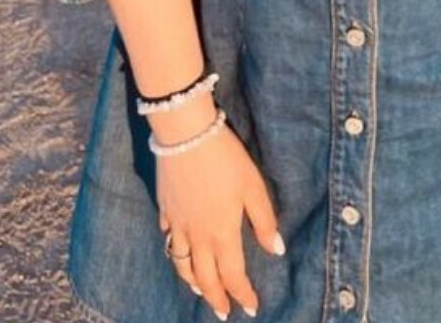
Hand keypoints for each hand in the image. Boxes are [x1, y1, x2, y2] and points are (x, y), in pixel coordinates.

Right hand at [156, 115, 283, 318]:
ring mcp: (177, 223)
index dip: (243, 294)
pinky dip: (173, 249)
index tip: (251, 308)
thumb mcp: (253, 187)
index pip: (233, 275)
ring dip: (191, 281)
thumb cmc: (226, 159)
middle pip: (204, 277)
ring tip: (198, 290)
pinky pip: (168, 237)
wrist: (186, 135)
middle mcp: (197, 236)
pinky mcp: (164, 207)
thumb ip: (264, 220)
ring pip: (181, 263)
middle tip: (223, 312)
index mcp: (222, 233)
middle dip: (215, 298)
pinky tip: (176, 248)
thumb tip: (276, 250)